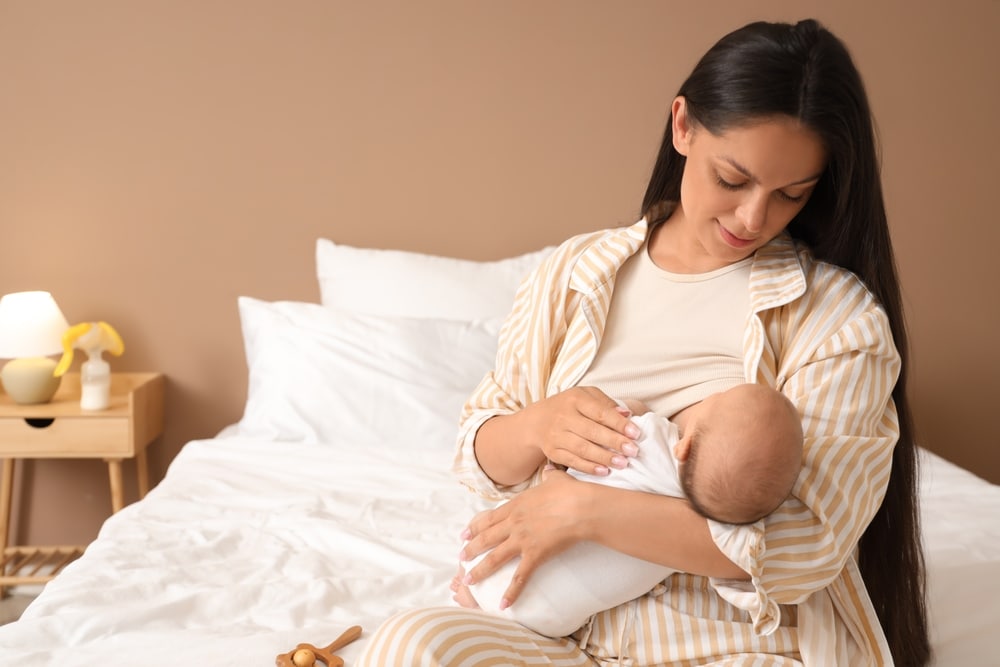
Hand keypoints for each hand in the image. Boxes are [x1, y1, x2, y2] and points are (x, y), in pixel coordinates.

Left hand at [459, 467, 586, 607]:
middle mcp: (514, 523)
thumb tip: (551, 469)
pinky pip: (520, 577)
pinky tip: (503, 604)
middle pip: (486, 537)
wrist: (580, 507)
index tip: (464, 533)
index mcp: (516, 505)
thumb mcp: (557, 479)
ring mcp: (522, 540)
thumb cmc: (570, 492)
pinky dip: (511, 592)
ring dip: (479, 570)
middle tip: (460, 557)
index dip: (475, 527)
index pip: (489, 518)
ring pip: (494, 558)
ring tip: (468, 580)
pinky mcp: (535, 555)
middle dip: (471, 548)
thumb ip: (550, 476)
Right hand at [522, 386, 640, 475]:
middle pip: (592, 431)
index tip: (636, 433)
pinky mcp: (552, 451)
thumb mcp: (586, 396)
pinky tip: (604, 471)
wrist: (538, 421)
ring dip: (604, 457)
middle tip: (633, 451)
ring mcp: (556, 435)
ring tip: (622, 463)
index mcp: (575, 399)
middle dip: (614, 442)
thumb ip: (606, 403)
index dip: (619, 424)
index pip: (600, 412)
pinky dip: (588, 467)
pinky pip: (572, 461)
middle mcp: (563, 416)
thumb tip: (627, 415)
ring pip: (582, 448)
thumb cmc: (570, 407)